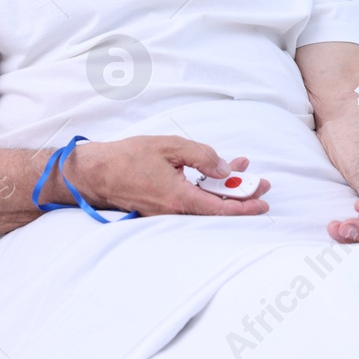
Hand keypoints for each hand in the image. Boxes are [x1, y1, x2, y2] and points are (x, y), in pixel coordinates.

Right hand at [62, 136, 271, 216]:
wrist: (95, 173)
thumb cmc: (127, 158)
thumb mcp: (169, 147)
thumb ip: (200, 155)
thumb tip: (224, 168)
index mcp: (178, 198)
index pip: (220, 208)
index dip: (244, 206)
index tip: (263, 203)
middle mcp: (174, 211)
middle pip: (216, 207)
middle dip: (241, 194)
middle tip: (261, 182)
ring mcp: (167, 211)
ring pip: (205, 202)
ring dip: (224, 188)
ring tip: (240, 169)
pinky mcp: (162, 206)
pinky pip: (191, 200)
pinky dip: (206, 188)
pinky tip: (214, 173)